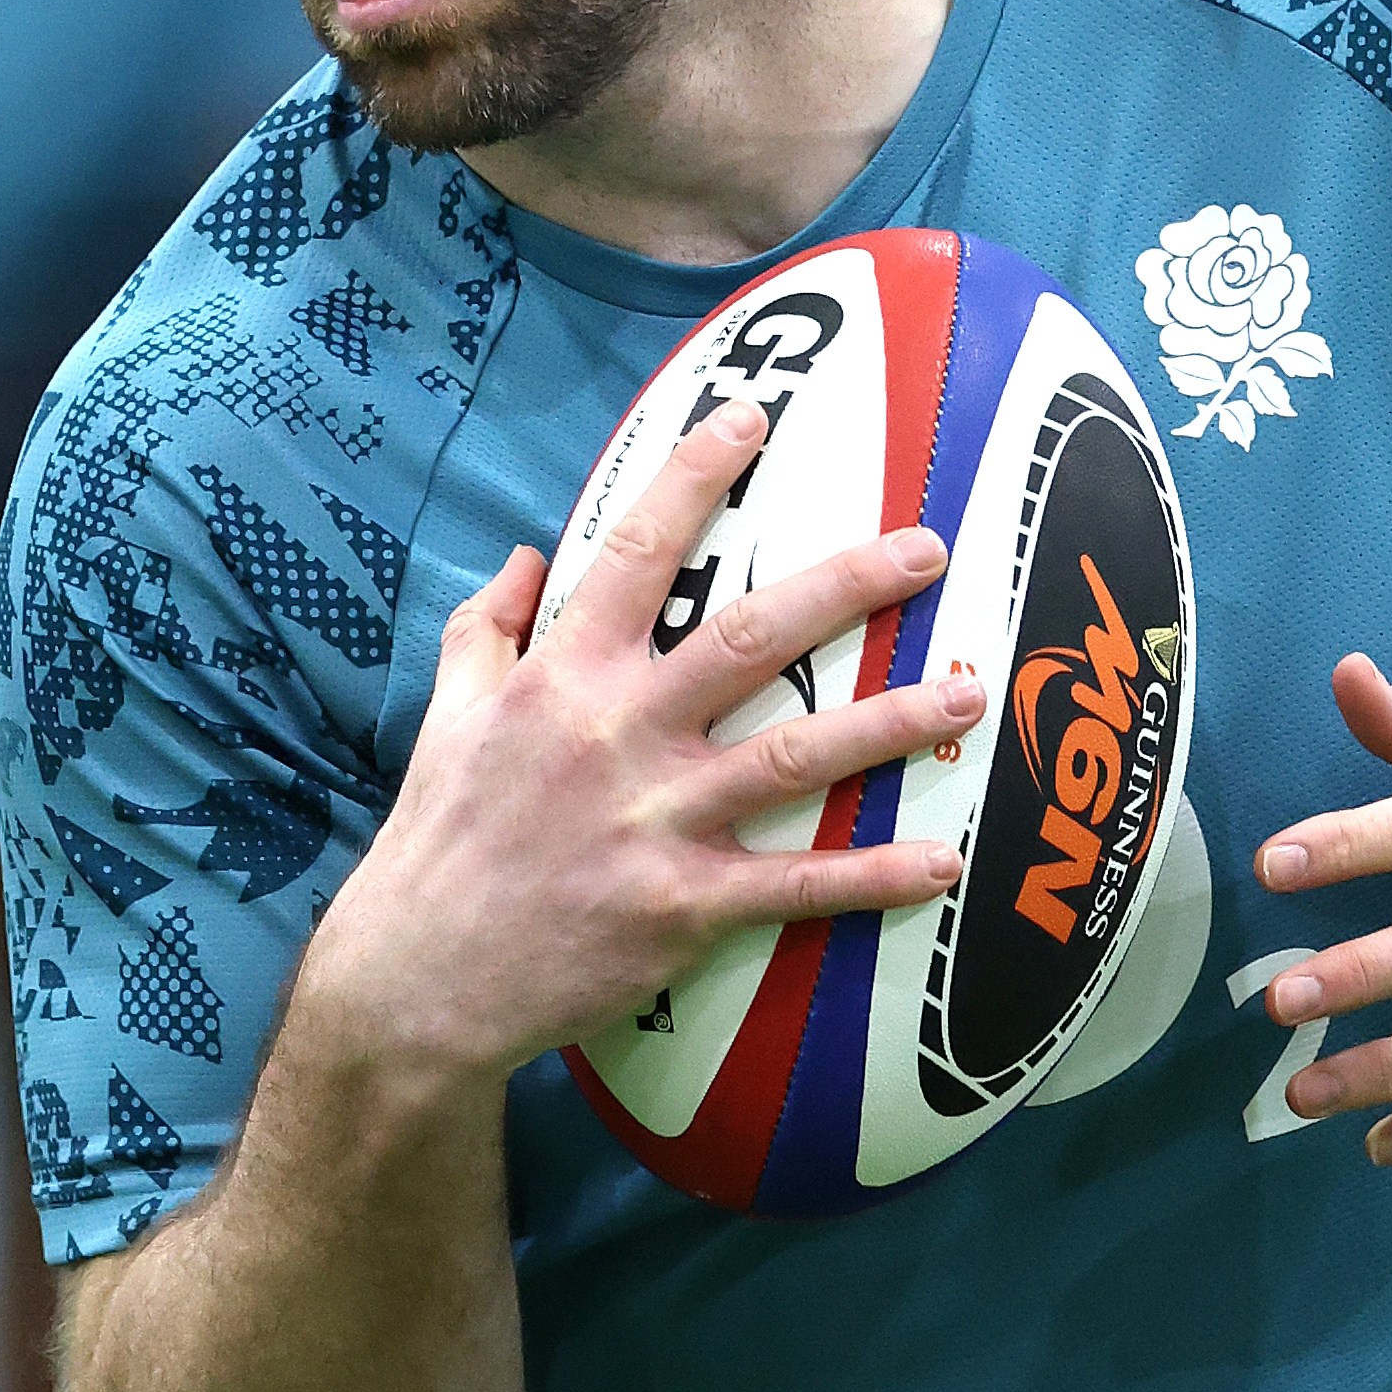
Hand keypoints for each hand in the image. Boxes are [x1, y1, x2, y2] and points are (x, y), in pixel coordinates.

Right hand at [298, 397, 988, 1089]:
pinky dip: (874, 877)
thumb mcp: (447, 716)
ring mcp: (659, 821)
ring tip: (970, 689)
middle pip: (750, 638)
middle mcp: (619, 734)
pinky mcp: (685, 906)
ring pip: (796, 756)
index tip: (753, 414)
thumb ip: (488, 628)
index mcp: (562, 677)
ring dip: (892, 721)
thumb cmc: (440, 838)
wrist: (421, 976)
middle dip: (848, 586)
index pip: (634, 553)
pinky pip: (797, 886)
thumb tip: (529, 554)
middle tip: (928, 549)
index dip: (693, 477)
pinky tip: (942, 861)